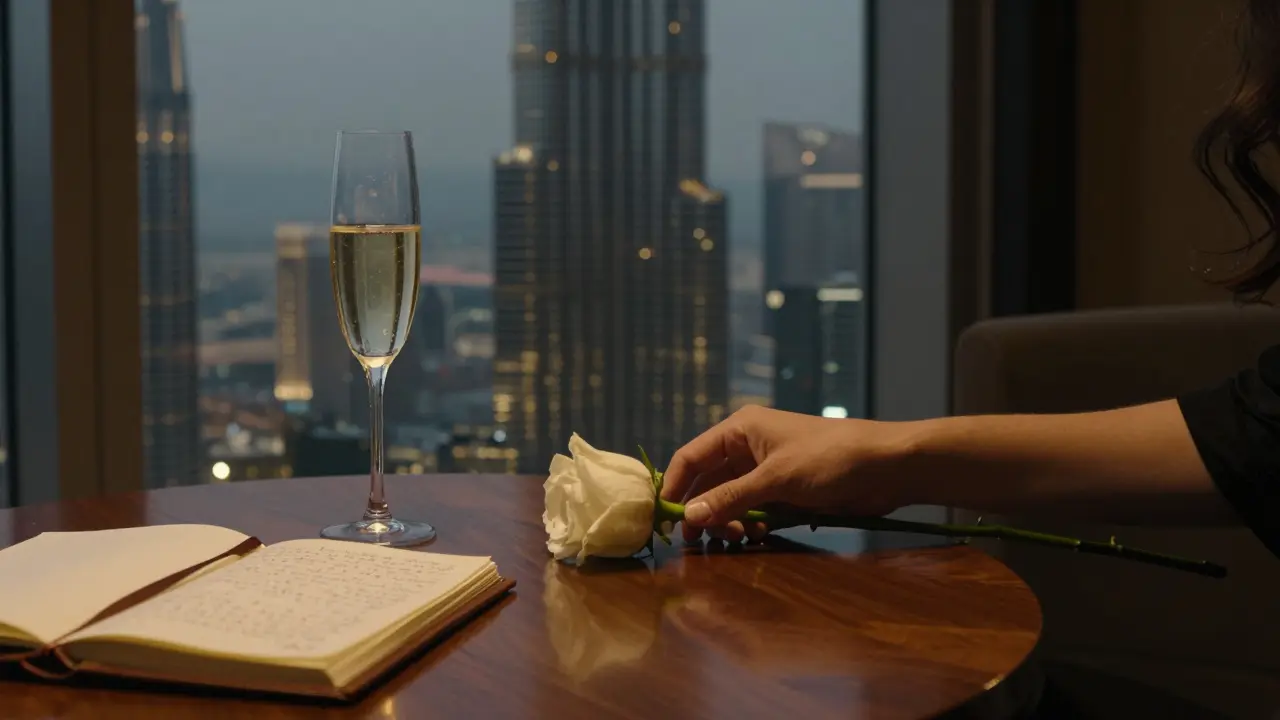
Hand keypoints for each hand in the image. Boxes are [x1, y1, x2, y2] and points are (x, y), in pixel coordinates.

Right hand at [661, 406, 917, 543]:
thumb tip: (689, 517)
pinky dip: (749, 523)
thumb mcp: (776, 479)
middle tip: (702, 541)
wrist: (886, 467)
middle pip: (708, 482)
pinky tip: (757, 536)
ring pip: (730, 499)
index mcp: (740, 430)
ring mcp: (766, 470)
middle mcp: (748, 447)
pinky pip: (753, 509)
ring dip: (728, 521)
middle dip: (704, 510)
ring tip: (737, 539)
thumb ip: (731, 498)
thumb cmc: (829, 459)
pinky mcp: (784, 490)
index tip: (666, 520)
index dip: (676, 486)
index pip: (692, 456)